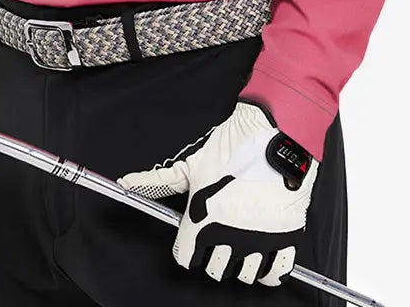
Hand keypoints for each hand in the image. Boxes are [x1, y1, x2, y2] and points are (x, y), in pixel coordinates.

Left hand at [116, 100, 317, 286]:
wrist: (271, 135)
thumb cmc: (229, 149)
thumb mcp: (190, 167)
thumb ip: (158, 181)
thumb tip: (125, 182)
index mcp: (201, 220)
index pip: (185, 259)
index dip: (188, 249)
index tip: (193, 239)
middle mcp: (228, 236)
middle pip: (214, 270)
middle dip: (213, 257)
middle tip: (218, 240)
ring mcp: (257, 238)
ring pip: (243, 275)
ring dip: (240, 265)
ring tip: (240, 247)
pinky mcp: (284, 237)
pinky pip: (276, 273)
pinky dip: (269, 272)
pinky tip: (263, 259)